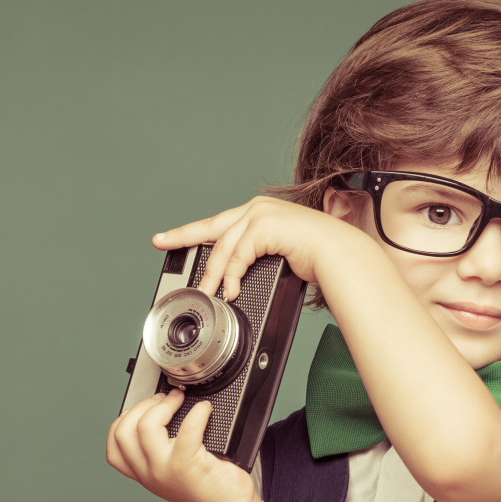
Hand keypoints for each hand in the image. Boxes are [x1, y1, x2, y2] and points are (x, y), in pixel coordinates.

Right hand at [106, 389, 258, 501]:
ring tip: (179, 399)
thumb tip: (163, 411)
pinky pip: (187, 429)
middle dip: (143, 405)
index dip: (125, 419)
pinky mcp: (187, 465)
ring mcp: (165, 469)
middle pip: (124, 431)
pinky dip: (197, 413)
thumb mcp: (173, 472)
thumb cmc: (208, 488)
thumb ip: (161, 451)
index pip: (115, 445)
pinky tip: (205, 410)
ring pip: (146, 426)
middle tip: (165, 399)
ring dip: (164, 404)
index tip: (144, 408)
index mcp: (143, 473)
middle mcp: (149, 473)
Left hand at [153, 196, 354, 301]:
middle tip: (161, 243)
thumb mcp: (278, 256)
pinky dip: (231, 276)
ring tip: (208, 293)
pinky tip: (231, 290)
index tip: (172, 238)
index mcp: (260, 213)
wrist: (339, 255)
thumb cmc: (317, 258)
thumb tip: (237, 281)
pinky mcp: (264, 225)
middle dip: (183, 236)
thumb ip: (256, 260)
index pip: (220, 224)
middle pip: (210, 227)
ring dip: (213, 274)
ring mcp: (260, 214)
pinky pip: (237, 255)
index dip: (193, 232)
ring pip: (222, 247)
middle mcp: (257, 208)